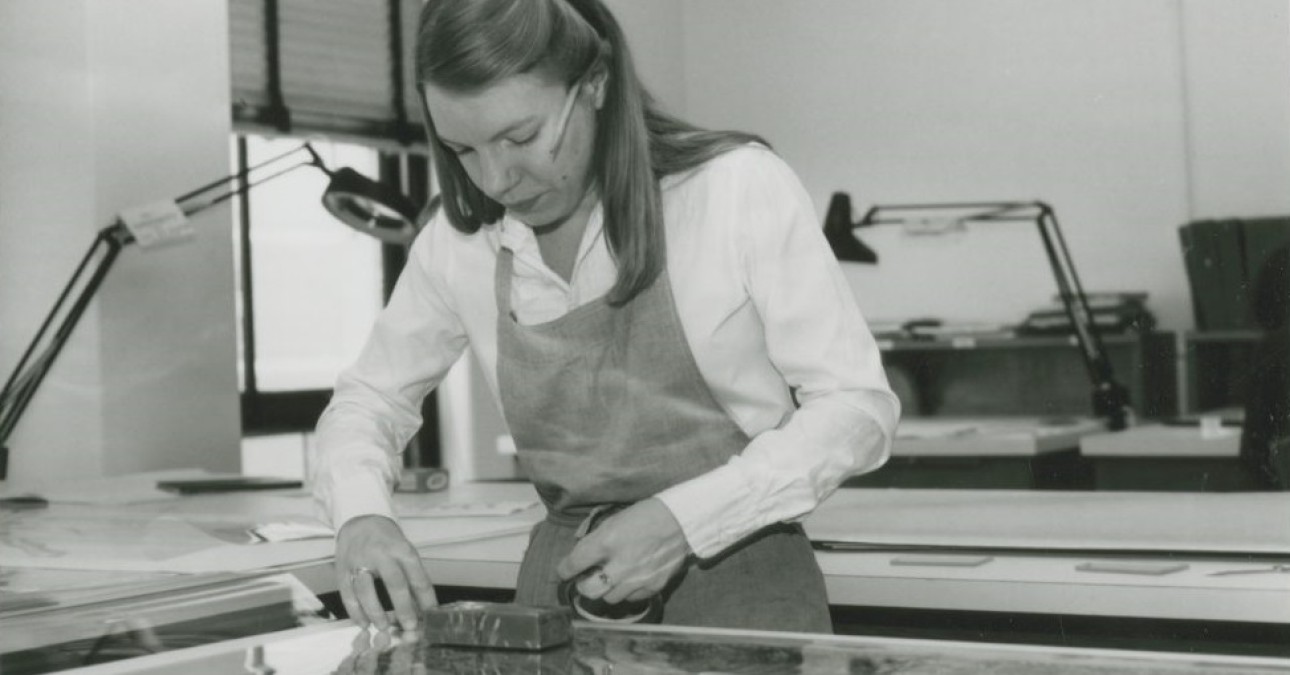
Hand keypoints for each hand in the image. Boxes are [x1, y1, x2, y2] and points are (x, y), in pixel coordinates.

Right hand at [335, 515, 436, 630]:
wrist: (359, 522)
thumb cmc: (387, 540)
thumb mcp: (404, 550)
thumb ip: (412, 575)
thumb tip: (422, 606)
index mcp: (401, 548)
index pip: (417, 575)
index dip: (425, 597)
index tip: (430, 615)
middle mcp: (380, 553)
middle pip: (394, 583)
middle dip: (404, 608)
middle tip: (410, 626)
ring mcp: (359, 561)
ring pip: (367, 591)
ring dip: (376, 613)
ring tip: (384, 628)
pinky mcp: (343, 570)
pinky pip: (348, 594)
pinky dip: (355, 612)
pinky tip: (364, 623)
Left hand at [555, 498, 691, 603]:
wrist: (681, 520)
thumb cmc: (645, 515)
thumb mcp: (614, 520)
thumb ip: (596, 540)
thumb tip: (581, 559)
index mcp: (606, 542)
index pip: (573, 564)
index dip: (564, 570)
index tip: (564, 571)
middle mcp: (620, 564)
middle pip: (589, 591)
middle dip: (583, 585)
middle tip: (587, 579)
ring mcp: (638, 578)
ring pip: (610, 598)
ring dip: (606, 590)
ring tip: (611, 578)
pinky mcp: (654, 586)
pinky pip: (632, 599)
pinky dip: (627, 592)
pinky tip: (630, 580)